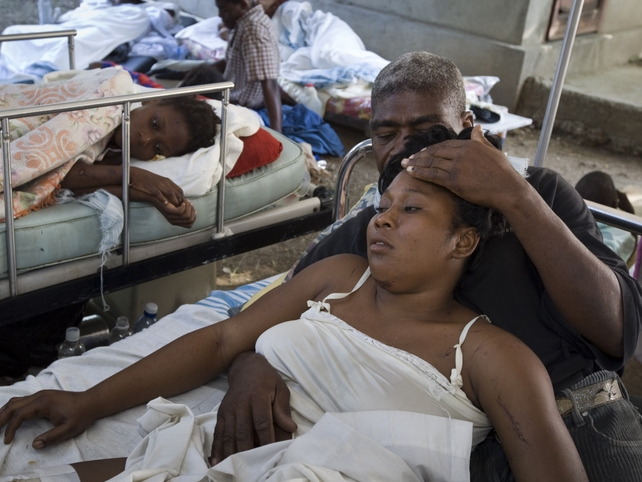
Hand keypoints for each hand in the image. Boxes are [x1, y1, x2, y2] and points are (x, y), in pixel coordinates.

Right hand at [0, 390, 95, 448]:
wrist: (91, 402)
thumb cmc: (82, 415)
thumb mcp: (69, 429)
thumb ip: (52, 437)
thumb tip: (35, 444)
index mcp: (43, 403)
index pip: (19, 415)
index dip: (10, 428)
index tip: (7, 441)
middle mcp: (39, 396)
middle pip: (12, 405)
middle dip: (0, 418)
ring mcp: (40, 395)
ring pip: (15, 401)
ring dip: (4, 412)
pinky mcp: (42, 397)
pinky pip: (22, 401)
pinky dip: (11, 409)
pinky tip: (8, 417)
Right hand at [130, 167, 184, 207]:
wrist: (136, 174)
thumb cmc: (148, 179)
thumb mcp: (160, 182)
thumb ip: (167, 188)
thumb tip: (173, 197)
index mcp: (167, 181)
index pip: (180, 191)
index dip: (182, 199)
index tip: (181, 206)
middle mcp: (165, 182)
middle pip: (177, 193)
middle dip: (180, 202)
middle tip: (179, 209)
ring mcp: (158, 184)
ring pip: (170, 193)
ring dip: (174, 201)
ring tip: (175, 208)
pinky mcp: (151, 187)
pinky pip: (158, 193)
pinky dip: (162, 199)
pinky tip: (165, 204)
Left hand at [153, 197, 195, 227]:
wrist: (155, 195)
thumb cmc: (167, 199)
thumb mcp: (177, 207)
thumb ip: (184, 211)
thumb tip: (194, 211)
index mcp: (176, 222)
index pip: (190, 225)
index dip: (194, 216)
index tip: (193, 208)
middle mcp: (173, 221)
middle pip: (190, 221)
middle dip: (192, 211)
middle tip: (189, 203)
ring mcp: (171, 217)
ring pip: (187, 216)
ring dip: (189, 207)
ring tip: (186, 201)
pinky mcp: (169, 211)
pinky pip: (181, 212)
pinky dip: (184, 206)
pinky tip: (182, 202)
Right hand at [211, 352, 295, 464]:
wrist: (246, 367)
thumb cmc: (267, 379)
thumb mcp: (280, 388)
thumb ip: (282, 409)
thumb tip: (291, 428)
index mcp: (257, 397)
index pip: (262, 422)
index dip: (267, 439)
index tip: (271, 453)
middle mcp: (240, 404)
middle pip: (243, 432)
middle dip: (247, 451)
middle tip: (252, 468)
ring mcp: (229, 410)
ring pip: (229, 435)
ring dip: (231, 453)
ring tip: (234, 469)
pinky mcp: (221, 414)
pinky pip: (218, 433)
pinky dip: (217, 448)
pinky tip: (217, 461)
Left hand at [401, 124, 524, 209]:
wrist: (507, 188)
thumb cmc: (502, 172)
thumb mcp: (492, 150)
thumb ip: (480, 139)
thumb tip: (476, 127)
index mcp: (469, 145)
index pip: (444, 145)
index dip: (431, 149)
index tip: (421, 152)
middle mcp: (461, 153)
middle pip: (434, 153)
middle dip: (419, 155)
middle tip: (407, 158)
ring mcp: (456, 166)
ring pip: (431, 163)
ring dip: (416, 163)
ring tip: (405, 164)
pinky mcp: (453, 180)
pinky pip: (432, 175)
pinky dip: (420, 172)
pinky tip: (411, 172)